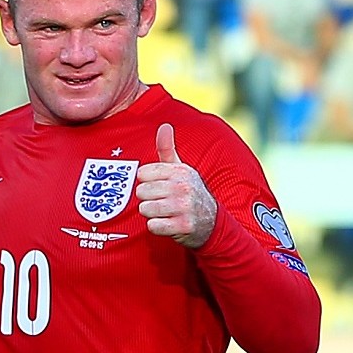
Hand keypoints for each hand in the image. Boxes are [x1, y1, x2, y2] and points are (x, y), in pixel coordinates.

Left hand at [135, 124, 217, 248]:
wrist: (211, 221)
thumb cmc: (189, 192)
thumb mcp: (181, 169)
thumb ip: (167, 148)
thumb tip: (164, 125)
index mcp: (179, 171)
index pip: (142, 174)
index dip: (147, 182)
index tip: (158, 186)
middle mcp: (182, 187)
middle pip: (141, 192)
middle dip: (147, 199)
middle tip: (161, 200)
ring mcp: (183, 207)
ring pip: (145, 209)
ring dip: (151, 213)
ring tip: (164, 212)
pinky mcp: (183, 226)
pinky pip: (153, 226)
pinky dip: (157, 227)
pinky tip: (168, 223)